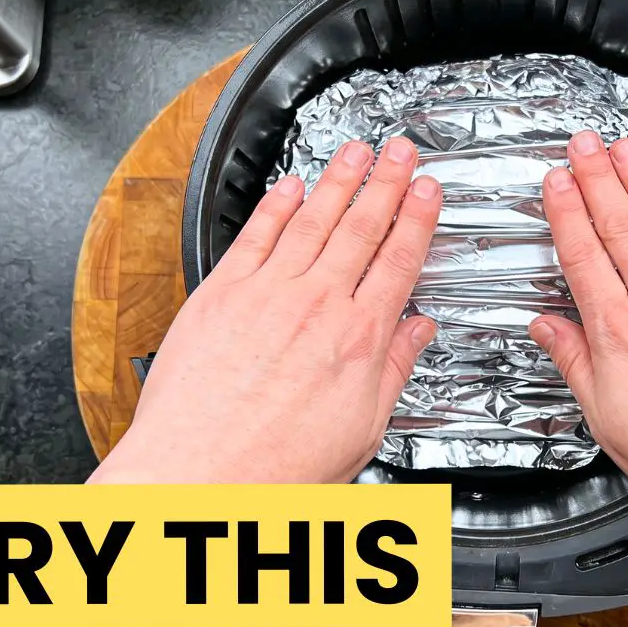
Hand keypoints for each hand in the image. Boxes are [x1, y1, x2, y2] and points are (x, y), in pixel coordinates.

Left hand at [89, 138, 441, 484]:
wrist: (201, 475)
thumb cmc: (276, 466)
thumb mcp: (362, 428)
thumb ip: (393, 370)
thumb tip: (417, 334)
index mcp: (358, 339)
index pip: (397, 261)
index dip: (416, 219)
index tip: (426, 192)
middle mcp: (316, 305)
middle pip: (360, 228)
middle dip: (384, 182)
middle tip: (398, 151)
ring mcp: (266, 294)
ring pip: (311, 221)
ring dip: (338, 180)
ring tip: (355, 151)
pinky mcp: (221, 295)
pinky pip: (255, 237)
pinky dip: (275, 206)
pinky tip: (290, 187)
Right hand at [528, 131, 627, 529]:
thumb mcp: (609, 421)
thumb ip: (576, 363)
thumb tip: (547, 327)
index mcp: (618, 331)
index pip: (583, 254)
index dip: (565, 211)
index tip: (555, 182)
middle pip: (620, 223)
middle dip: (597, 176)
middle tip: (582, 142)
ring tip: (624, 147)